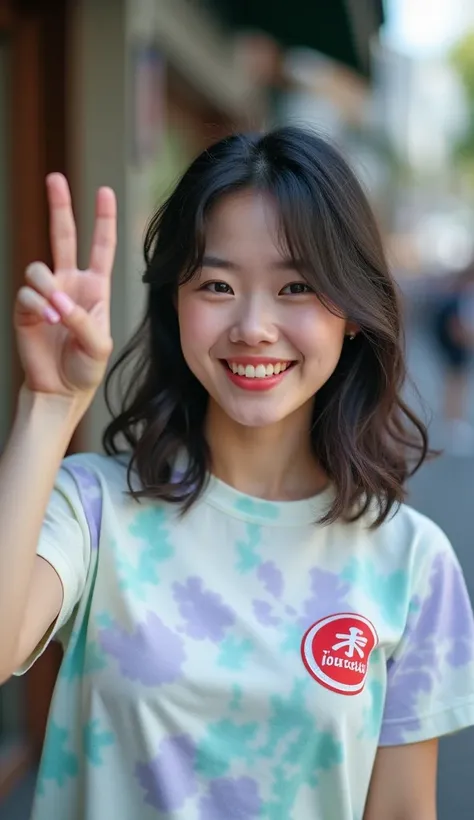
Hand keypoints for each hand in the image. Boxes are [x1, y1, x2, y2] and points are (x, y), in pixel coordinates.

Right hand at [14, 174, 116, 399]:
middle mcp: (69, 284)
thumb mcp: (98, 346)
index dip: (103, 220)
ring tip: (58, 316)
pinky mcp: (25, 308)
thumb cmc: (85, 368)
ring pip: (38, 268)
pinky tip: (47, 322)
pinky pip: (26, 293)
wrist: (60, 390)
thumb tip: (58, 301)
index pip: (101, 248)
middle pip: (63, 236)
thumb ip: (83, 320)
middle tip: (55, 178)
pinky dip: (37, 307)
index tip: (105, 191)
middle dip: (60, 206)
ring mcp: (46, 294)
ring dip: (47, 290)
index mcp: (95, 288)